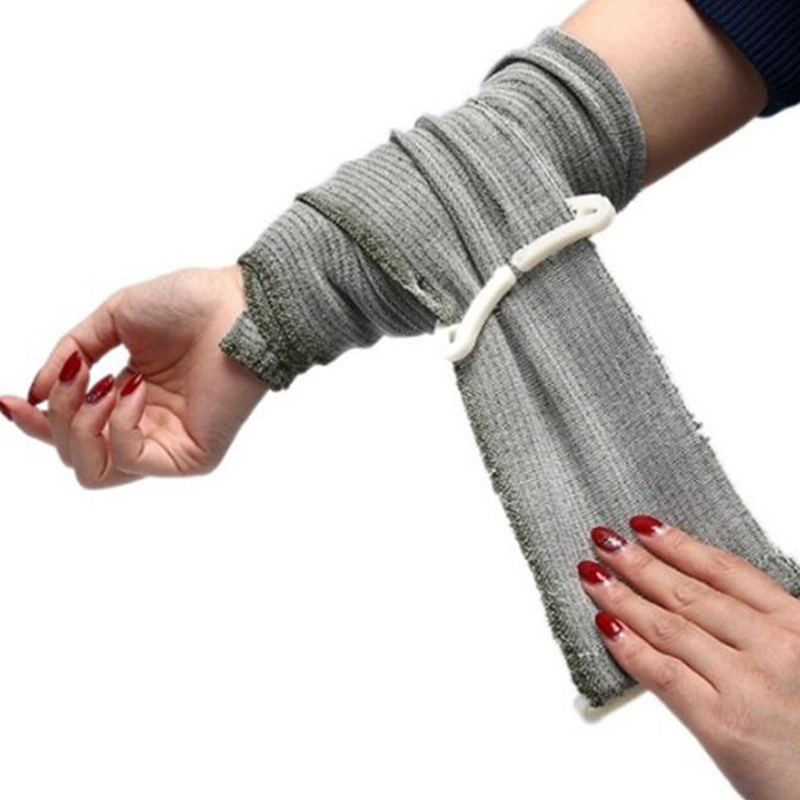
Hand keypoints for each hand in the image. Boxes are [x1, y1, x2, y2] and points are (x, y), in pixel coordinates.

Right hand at [0, 264, 268, 487]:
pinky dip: (119, 423)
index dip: (34, 423)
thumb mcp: (113, 320)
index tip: (7, 401)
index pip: (73, 430)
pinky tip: (131, 387)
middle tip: (66, 380)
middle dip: (51, 422)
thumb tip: (29, 393)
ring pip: (93, 470)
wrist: (239, 305)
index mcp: (130, 398)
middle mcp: (147, 426)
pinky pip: (131, 459)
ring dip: (78, 424)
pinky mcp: (190, 458)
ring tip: (100, 382)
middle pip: (76, 457)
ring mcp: (168, 446)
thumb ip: (70, 353)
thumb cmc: (189, 305)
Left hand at [578, 516, 799, 799]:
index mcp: (798, 626)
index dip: (679, 545)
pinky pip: (664, 673)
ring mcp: (748, 684)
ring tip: (593, 574)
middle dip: (639, 563)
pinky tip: (605, 624)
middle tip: (604, 540)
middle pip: (690, 592)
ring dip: (622, 595)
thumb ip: (759, 630)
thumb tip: (695, 597)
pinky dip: (628, 646)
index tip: (645, 527)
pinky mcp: (724, 724)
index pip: (726, 571)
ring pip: (669, 626)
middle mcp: (774, 647)